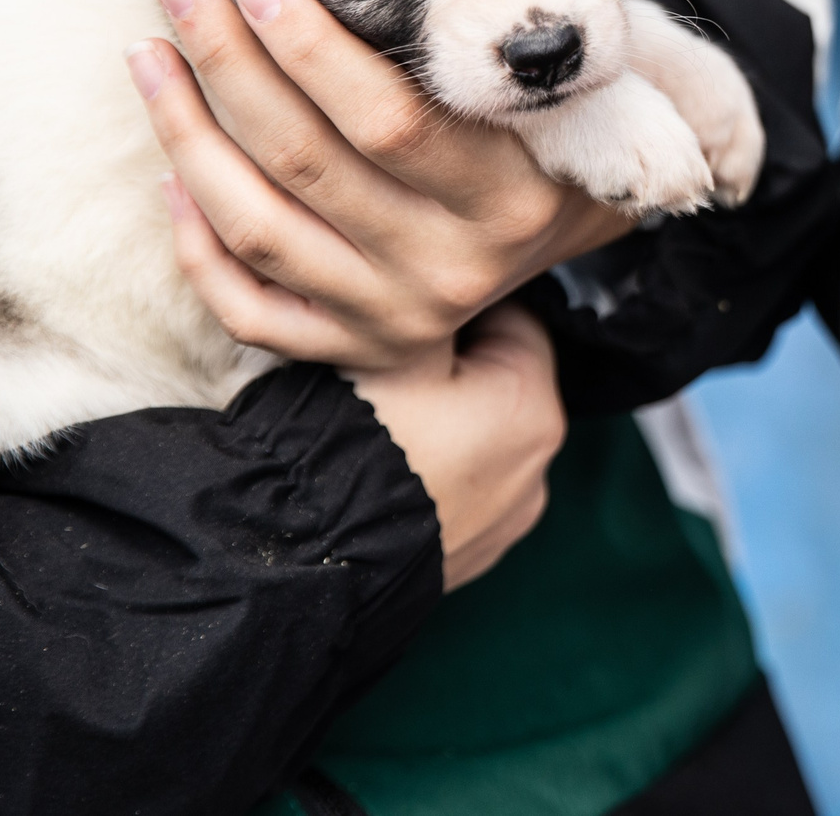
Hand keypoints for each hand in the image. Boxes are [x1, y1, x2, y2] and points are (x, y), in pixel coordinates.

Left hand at [127, 0, 629, 368]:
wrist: (567, 246)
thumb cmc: (550, 142)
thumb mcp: (565, 98)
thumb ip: (498, 54)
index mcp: (510, 200)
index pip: (391, 120)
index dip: (311, 48)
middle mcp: (450, 268)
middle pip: (306, 161)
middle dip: (227, 60)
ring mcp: (394, 314)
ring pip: (257, 227)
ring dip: (187, 134)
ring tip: (148, 55)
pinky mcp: (351, 347)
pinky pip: (247, 307)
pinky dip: (197, 241)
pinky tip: (168, 171)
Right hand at [347, 302, 566, 588]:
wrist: (302, 551)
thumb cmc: (350, 442)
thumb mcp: (393, 344)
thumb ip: (430, 304)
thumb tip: (431, 284)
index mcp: (533, 408)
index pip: (510, 318)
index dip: (450, 307)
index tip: (404, 311)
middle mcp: (537, 470)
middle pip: (497, 381)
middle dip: (449, 365)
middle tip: (383, 365)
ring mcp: (506, 521)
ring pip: (477, 439)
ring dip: (440, 422)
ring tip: (377, 420)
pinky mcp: (472, 555)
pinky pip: (459, 491)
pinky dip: (431, 474)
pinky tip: (381, 471)